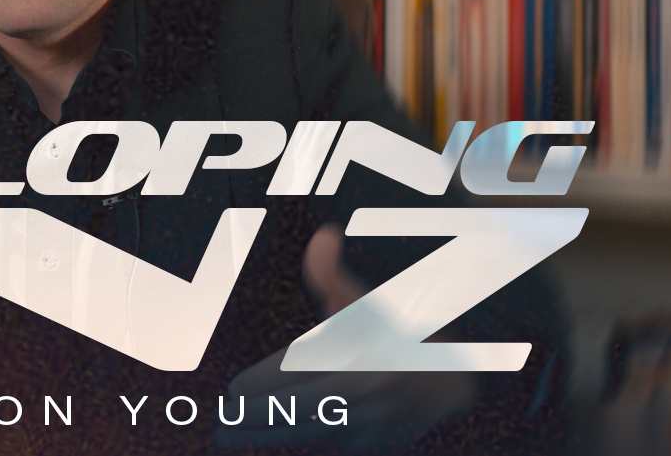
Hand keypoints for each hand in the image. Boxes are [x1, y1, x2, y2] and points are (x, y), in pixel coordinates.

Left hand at [213, 225, 477, 451]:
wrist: (450, 376)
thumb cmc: (394, 331)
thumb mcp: (363, 300)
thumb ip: (331, 273)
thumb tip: (323, 235)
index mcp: (357, 353)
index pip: (298, 371)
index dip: (263, 383)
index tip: (233, 390)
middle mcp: (364, 390)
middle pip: (298, 407)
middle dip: (255, 418)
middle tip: (220, 427)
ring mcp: (372, 421)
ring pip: (309, 430)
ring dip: (268, 434)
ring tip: (227, 437)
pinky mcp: (377, 442)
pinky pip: (331, 441)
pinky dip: (302, 437)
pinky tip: (270, 435)